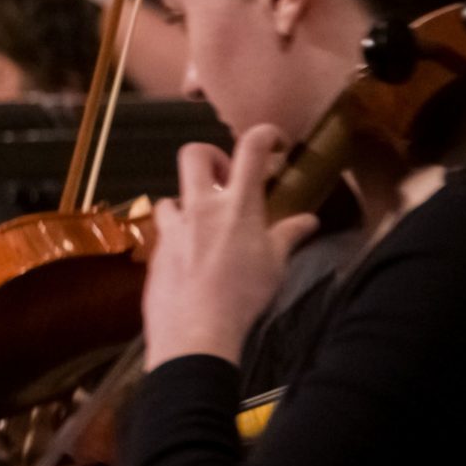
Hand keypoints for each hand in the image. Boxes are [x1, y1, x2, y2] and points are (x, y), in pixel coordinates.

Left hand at [140, 126, 320, 370]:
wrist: (195, 331)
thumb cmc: (242, 298)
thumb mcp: (275, 266)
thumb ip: (289, 236)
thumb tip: (309, 220)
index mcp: (237, 206)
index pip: (250, 149)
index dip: (263, 133)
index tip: (273, 142)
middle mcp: (201, 208)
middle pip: (194, 154)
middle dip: (211, 157)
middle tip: (227, 180)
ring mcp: (174, 227)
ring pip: (172, 195)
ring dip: (189, 203)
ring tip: (207, 226)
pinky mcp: (156, 248)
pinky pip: (165, 230)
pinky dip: (178, 234)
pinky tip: (192, 256)